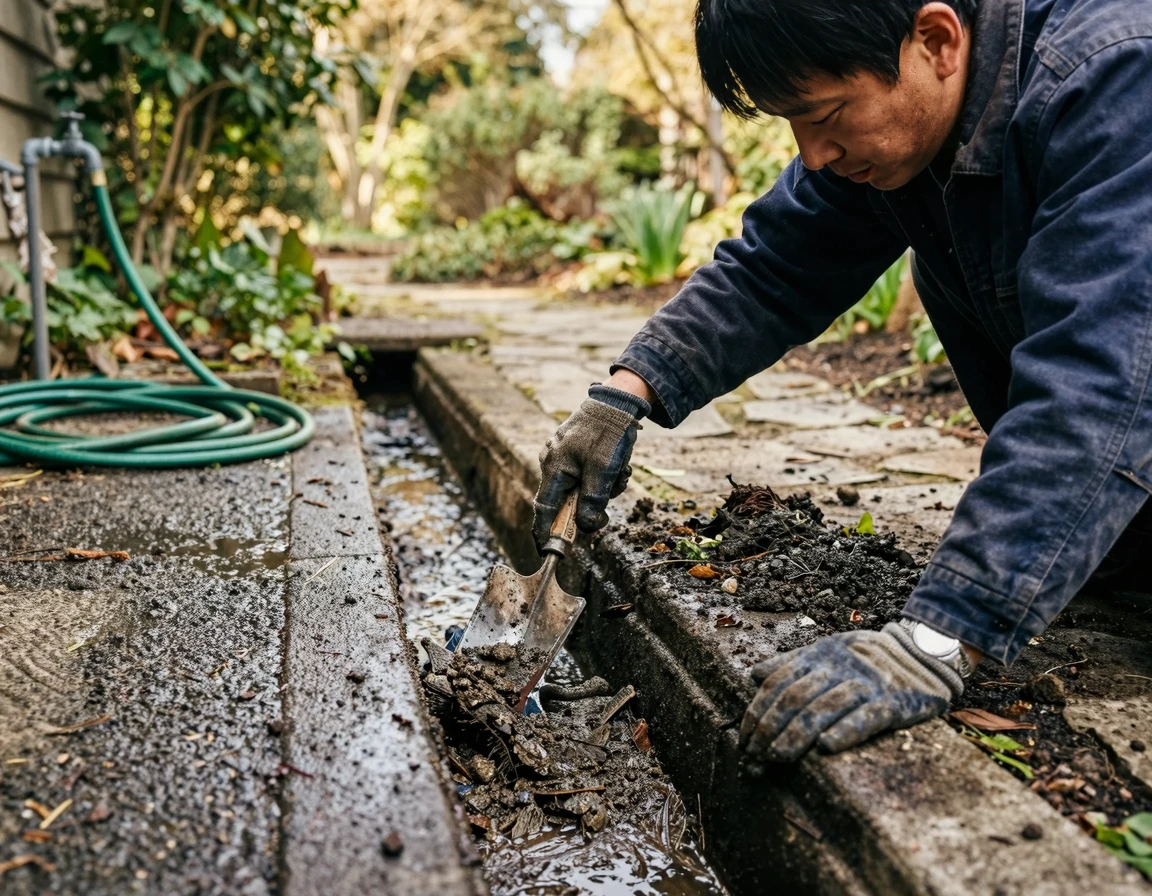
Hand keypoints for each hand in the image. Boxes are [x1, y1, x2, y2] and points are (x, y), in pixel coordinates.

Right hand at [532, 383, 649, 550]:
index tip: (547, 551)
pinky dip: (604, 476)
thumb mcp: (604, 470)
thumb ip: (592, 501)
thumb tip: (586, 527)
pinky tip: (619, 463)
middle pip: (568, 500)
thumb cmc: (608, 433)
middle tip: (612, 493)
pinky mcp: (575, 452)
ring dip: (603, 487)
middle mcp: (553, 462)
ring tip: (620, 470)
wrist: (618, 401)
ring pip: (581, 488)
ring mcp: (563, 456)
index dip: (544, 532)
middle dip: (592, 502)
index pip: (544, 509)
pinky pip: (587, 475)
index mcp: (554, 468)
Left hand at [739, 622, 963, 761]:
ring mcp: (866, 684)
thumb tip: (755, 675)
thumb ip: (792, 663)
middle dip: (769, 730)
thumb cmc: (866, 657)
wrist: (921, 653)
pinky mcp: (894, 702)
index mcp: (819, 655)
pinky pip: (866, 718)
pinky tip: (825, 748)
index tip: (744, 741)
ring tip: (776, 759)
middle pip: (794, 698)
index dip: (757, 713)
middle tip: (754, 758)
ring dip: (795, 736)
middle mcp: (838, 667)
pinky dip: (845, 731)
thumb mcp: (828, 651)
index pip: (778, 683)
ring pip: (823, 708)